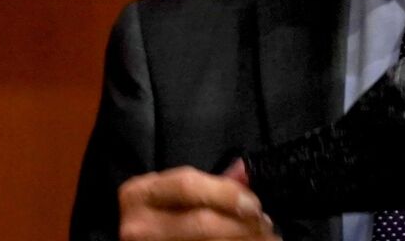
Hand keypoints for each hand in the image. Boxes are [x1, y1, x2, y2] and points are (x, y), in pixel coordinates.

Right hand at [117, 161, 277, 240]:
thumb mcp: (170, 194)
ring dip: (243, 240)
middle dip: (241, 225)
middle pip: (202, 223)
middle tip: (265, 226)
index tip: (253, 203)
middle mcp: (139, 225)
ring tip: (263, 238)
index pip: (188, 186)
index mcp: (141, 194)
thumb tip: (245, 171)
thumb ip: (209, 183)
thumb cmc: (152, 217)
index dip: (227, 193)